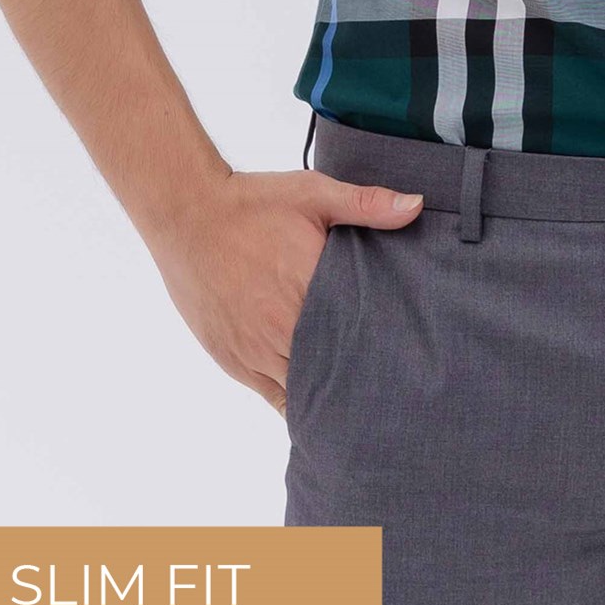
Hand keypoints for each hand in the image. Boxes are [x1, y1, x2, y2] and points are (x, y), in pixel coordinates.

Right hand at [144, 168, 423, 417]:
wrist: (188, 215)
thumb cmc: (253, 204)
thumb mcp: (313, 194)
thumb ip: (366, 204)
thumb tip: (416, 206)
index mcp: (310, 288)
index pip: (358, 338)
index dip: (383, 354)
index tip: (408, 363)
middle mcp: (283, 327)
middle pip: (333, 372)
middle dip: (360, 381)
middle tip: (392, 392)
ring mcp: (256, 349)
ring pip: (303, 392)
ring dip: (328, 395)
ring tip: (361, 406)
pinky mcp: (233, 359)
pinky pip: (272, 397)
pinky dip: (296, 405)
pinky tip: (317, 410)